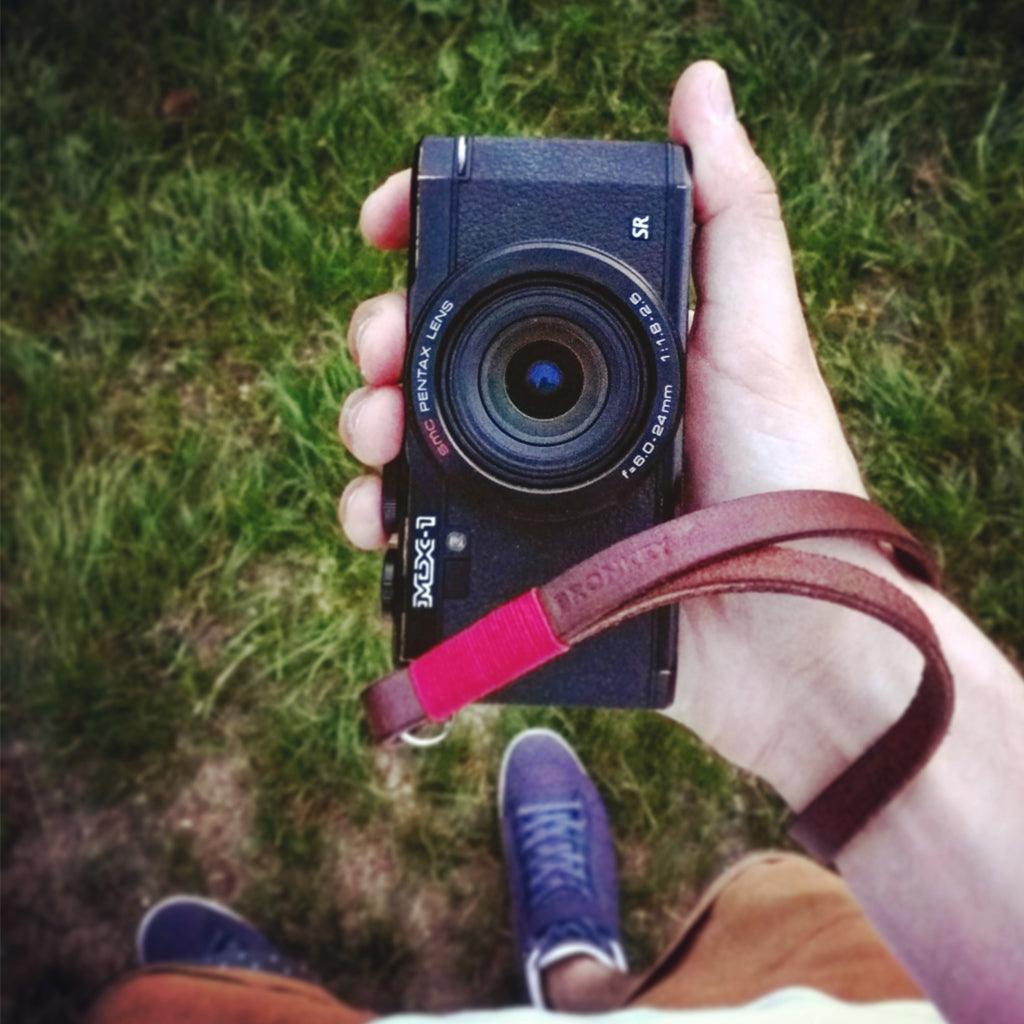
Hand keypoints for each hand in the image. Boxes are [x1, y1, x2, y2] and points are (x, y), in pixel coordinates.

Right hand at [338, 61, 920, 807]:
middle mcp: (557, 417)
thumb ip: (730, 216)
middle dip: (381, 341)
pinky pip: (422, 536)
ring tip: (370, 440)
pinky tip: (377, 519)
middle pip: (434, 358)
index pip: (494, 283)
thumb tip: (701, 85)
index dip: (430, 246)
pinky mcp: (510, 567)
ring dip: (367, 428)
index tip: (384, 228)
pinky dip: (382, 521)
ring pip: (413, 444)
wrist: (786, 640)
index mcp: (601, 351)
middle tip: (375, 352)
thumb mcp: (760, 334)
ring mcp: (527, 493)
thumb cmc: (785, 479)